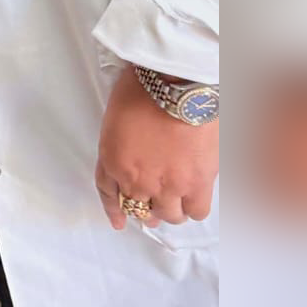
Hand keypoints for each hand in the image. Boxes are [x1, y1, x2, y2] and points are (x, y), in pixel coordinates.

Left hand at [95, 64, 218, 228]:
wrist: (175, 85)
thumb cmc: (141, 89)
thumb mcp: (115, 117)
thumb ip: (118, 145)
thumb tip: (129, 157)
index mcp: (112, 160)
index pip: (108, 193)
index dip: (113, 209)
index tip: (118, 221)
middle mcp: (137, 180)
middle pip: (139, 209)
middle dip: (144, 208)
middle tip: (152, 207)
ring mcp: (168, 186)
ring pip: (168, 215)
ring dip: (169, 209)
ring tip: (176, 200)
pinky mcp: (198, 184)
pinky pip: (196, 211)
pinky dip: (193, 207)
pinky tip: (193, 198)